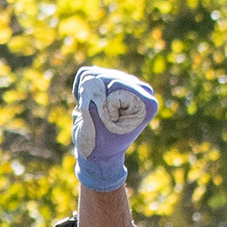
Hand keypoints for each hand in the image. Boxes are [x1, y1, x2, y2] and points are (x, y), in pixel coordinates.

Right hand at [71, 64, 159, 191]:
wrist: (96, 152)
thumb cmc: (99, 143)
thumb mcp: (96, 122)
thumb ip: (93, 94)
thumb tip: (88, 77)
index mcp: (147, 102)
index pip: (116, 85)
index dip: (105, 106)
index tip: (111, 124)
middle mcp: (142, 90)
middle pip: (107, 77)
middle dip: (94, 99)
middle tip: (100, 120)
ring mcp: (127, 83)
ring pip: (95, 74)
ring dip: (85, 97)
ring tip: (93, 114)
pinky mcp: (112, 80)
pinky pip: (87, 74)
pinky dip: (79, 91)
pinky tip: (87, 105)